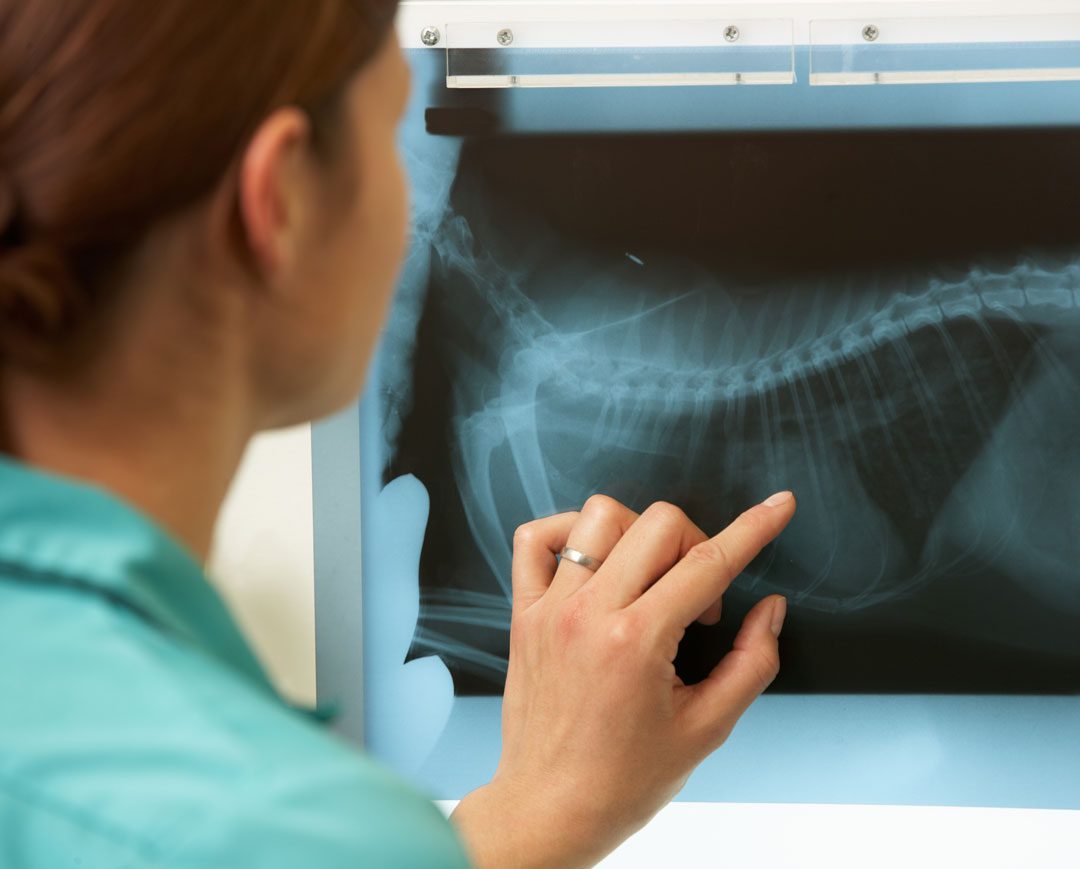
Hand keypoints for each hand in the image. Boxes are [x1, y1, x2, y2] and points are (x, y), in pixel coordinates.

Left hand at [451, 491, 795, 867]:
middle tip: (699, 599)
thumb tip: (770, 608)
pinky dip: (570, 532)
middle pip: (659, 524)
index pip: (709, 563)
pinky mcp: (523, 612)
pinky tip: (597, 562)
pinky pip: (536, 538)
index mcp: (637, 642)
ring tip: (650, 579)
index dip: (754, 529)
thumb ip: (751, 662)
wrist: (550, 808)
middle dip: (698, 545)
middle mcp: (589, 614)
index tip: (779, 507)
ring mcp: (550, 608)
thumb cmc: (624, 780)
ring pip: (600, 516)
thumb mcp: (707, 729)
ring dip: (639, 534)